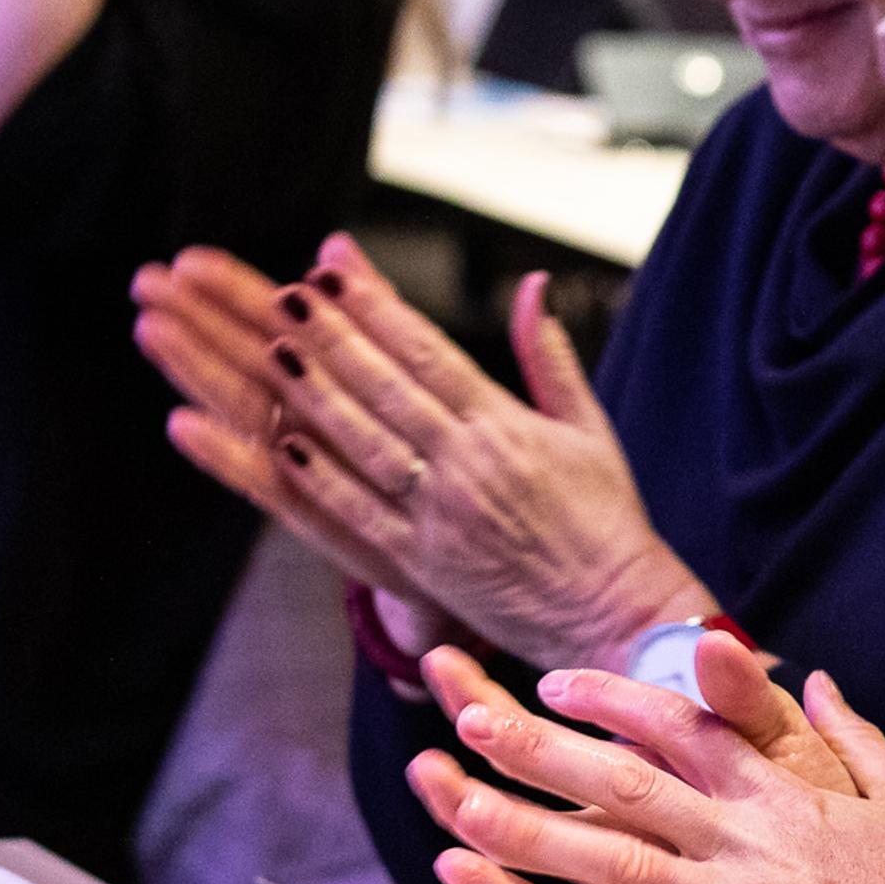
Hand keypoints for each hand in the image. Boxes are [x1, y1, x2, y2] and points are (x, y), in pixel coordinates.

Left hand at [135, 232, 709, 663]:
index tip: (333, 273)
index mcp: (506, 426)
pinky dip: (319, 479)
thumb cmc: (605, 518)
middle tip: (285, 296)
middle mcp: (467, 465)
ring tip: (271, 351)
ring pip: (363, 443)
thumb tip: (532, 283)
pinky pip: (359, 514)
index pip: (428, 352)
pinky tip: (282, 442)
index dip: (375, 309)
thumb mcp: (589, 427)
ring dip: (314, 396)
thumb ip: (549, 355)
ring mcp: (439, 516)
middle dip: (331, 338)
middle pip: (385, 388)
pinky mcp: (422, 564)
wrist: (613, 611)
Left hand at [419, 651, 884, 883]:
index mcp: (785, 794)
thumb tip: (820, 680)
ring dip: (534, 837)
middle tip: (475, 724)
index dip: (615, 702)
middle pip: (628, 784)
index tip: (557, 685)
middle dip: (545, 751)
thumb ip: (852, 735)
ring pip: (618, 861)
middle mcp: (751, 838)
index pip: (684, 729)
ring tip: (463, 817)